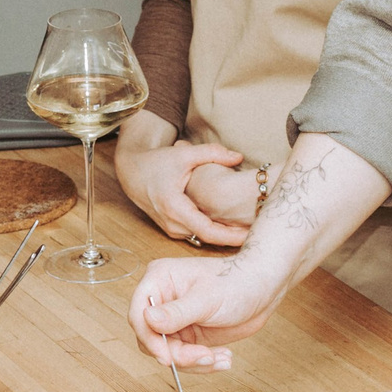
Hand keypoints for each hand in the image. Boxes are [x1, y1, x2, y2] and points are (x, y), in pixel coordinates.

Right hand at [113, 121, 246, 245]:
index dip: (230, 236)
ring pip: (203, 238)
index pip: (207, 231)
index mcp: (175, 207)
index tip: (250, 236)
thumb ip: (212, 153)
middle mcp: (172, 223)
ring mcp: (172, 229)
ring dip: (224, 236)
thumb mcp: (184, 154)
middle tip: (259, 235)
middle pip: (208, 238)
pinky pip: (197, 235)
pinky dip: (214, 232)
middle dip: (233, 238)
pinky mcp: (173, 229)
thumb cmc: (157, 163)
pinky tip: (232, 228)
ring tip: (250, 232)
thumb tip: (238, 156)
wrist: (133, 173)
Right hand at [128, 251, 287, 370]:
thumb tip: (147, 319)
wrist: (263, 288)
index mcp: (159, 280)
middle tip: (203, 358)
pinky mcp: (188, 334)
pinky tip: (223, 358)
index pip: (139, 314)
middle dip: (177, 354)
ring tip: (219, 359)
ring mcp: (174, 319)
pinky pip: (185, 357)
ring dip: (194, 362)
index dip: (150, 339)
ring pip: (168, 352)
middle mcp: (162, 300)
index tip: (166, 357)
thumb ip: (177, 312)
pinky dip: (203, 363)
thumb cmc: (237, 281)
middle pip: (151, 338)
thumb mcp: (207, 298)